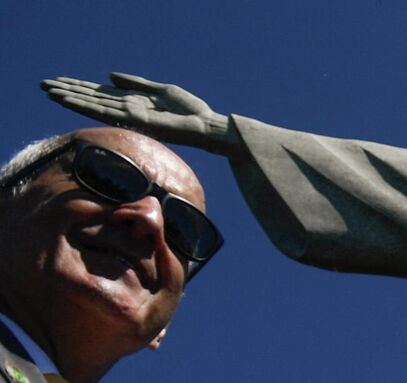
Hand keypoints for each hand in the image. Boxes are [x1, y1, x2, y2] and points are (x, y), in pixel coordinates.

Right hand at [40, 74, 234, 153]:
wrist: (207, 126)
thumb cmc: (189, 111)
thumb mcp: (161, 90)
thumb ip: (135, 83)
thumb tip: (110, 76)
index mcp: (133, 101)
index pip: (100, 94)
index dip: (79, 87)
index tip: (59, 81)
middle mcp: (128, 110)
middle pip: (92, 99)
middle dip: (69, 92)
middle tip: (43, 85)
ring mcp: (131, 116)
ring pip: (94, 105)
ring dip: (71, 98)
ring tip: (50, 91)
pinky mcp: (137, 120)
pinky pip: (109, 112)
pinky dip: (88, 106)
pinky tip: (73, 101)